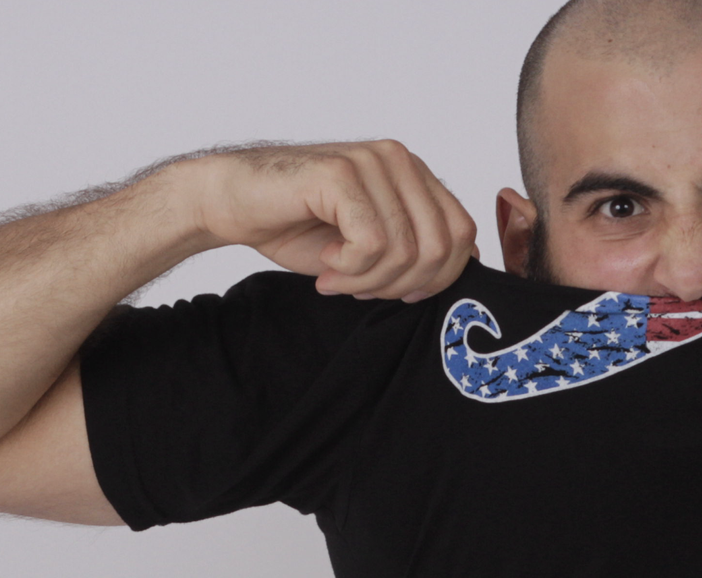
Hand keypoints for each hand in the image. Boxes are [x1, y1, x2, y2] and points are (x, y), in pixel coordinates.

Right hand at [175, 141, 479, 300]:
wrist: (233, 204)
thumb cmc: (299, 226)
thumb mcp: (373, 247)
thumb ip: (418, 250)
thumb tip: (467, 267)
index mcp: (414, 176)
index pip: (462, 234)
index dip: (437, 278)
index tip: (395, 292)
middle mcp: (400, 160)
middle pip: (440, 246)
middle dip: (402, 285)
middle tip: (361, 290)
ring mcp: (373, 161)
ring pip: (406, 249)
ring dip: (368, 281)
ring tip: (336, 276)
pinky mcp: (342, 172)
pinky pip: (373, 243)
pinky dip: (349, 268)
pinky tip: (325, 262)